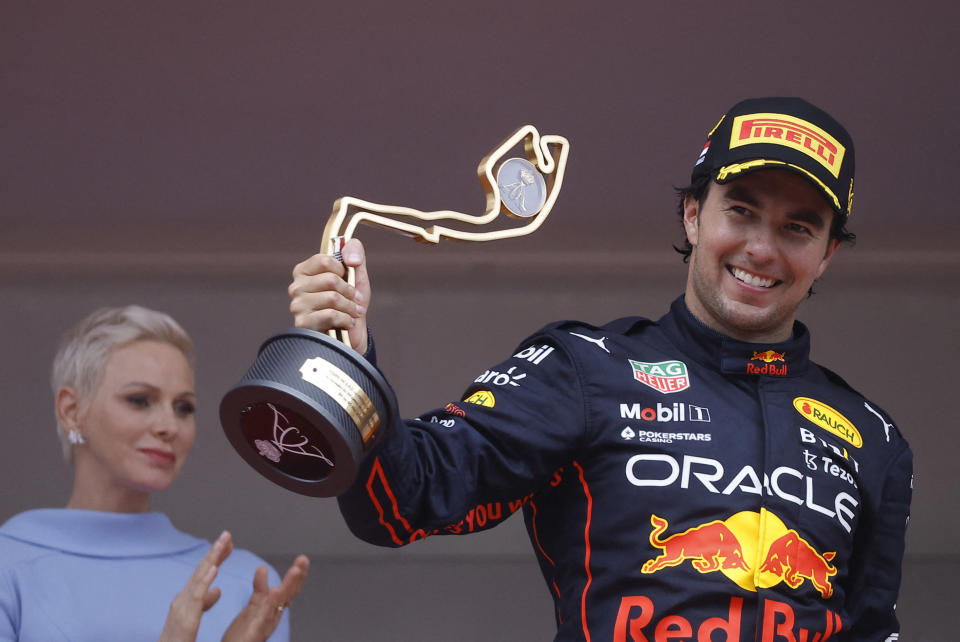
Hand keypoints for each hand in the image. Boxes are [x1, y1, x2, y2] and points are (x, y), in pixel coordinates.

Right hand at [159, 530, 233, 641]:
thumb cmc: (178, 640)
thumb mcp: (193, 618)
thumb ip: (204, 602)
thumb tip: (218, 589)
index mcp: (188, 599)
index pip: (204, 573)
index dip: (217, 557)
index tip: (229, 543)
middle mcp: (182, 599)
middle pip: (201, 571)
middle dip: (215, 551)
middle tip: (227, 534)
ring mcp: (181, 607)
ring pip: (198, 578)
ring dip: (211, 558)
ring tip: (222, 543)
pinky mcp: (184, 619)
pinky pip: (196, 597)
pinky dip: (205, 581)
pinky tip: (215, 568)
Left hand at [221, 555, 310, 641]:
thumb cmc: (243, 634)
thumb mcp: (253, 606)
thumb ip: (260, 588)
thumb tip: (263, 568)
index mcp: (273, 607)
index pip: (288, 589)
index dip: (297, 574)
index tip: (303, 558)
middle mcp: (273, 615)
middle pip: (288, 594)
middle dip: (297, 577)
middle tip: (304, 559)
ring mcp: (266, 623)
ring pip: (281, 602)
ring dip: (289, 586)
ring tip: (297, 570)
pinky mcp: (257, 631)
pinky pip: (266, 615)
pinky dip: (272, 602)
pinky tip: (276, 590)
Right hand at [289, 238, 370, 352]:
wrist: (351, 334)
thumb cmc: (350, 303)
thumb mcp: (357, 275)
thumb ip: (355, 253)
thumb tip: (351, 258)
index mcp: (304, 271)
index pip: (324, 260)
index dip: (343, 270)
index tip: (347, 279)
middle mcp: (296, 287)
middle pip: (331, 279)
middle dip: (350, 292)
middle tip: (354, 300)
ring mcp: (297, 306)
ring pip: (332, 298)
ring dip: (350, 307)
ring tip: (352, 313)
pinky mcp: (302, 324)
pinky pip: (330, 315)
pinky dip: (346, 319)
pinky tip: (346, 323)